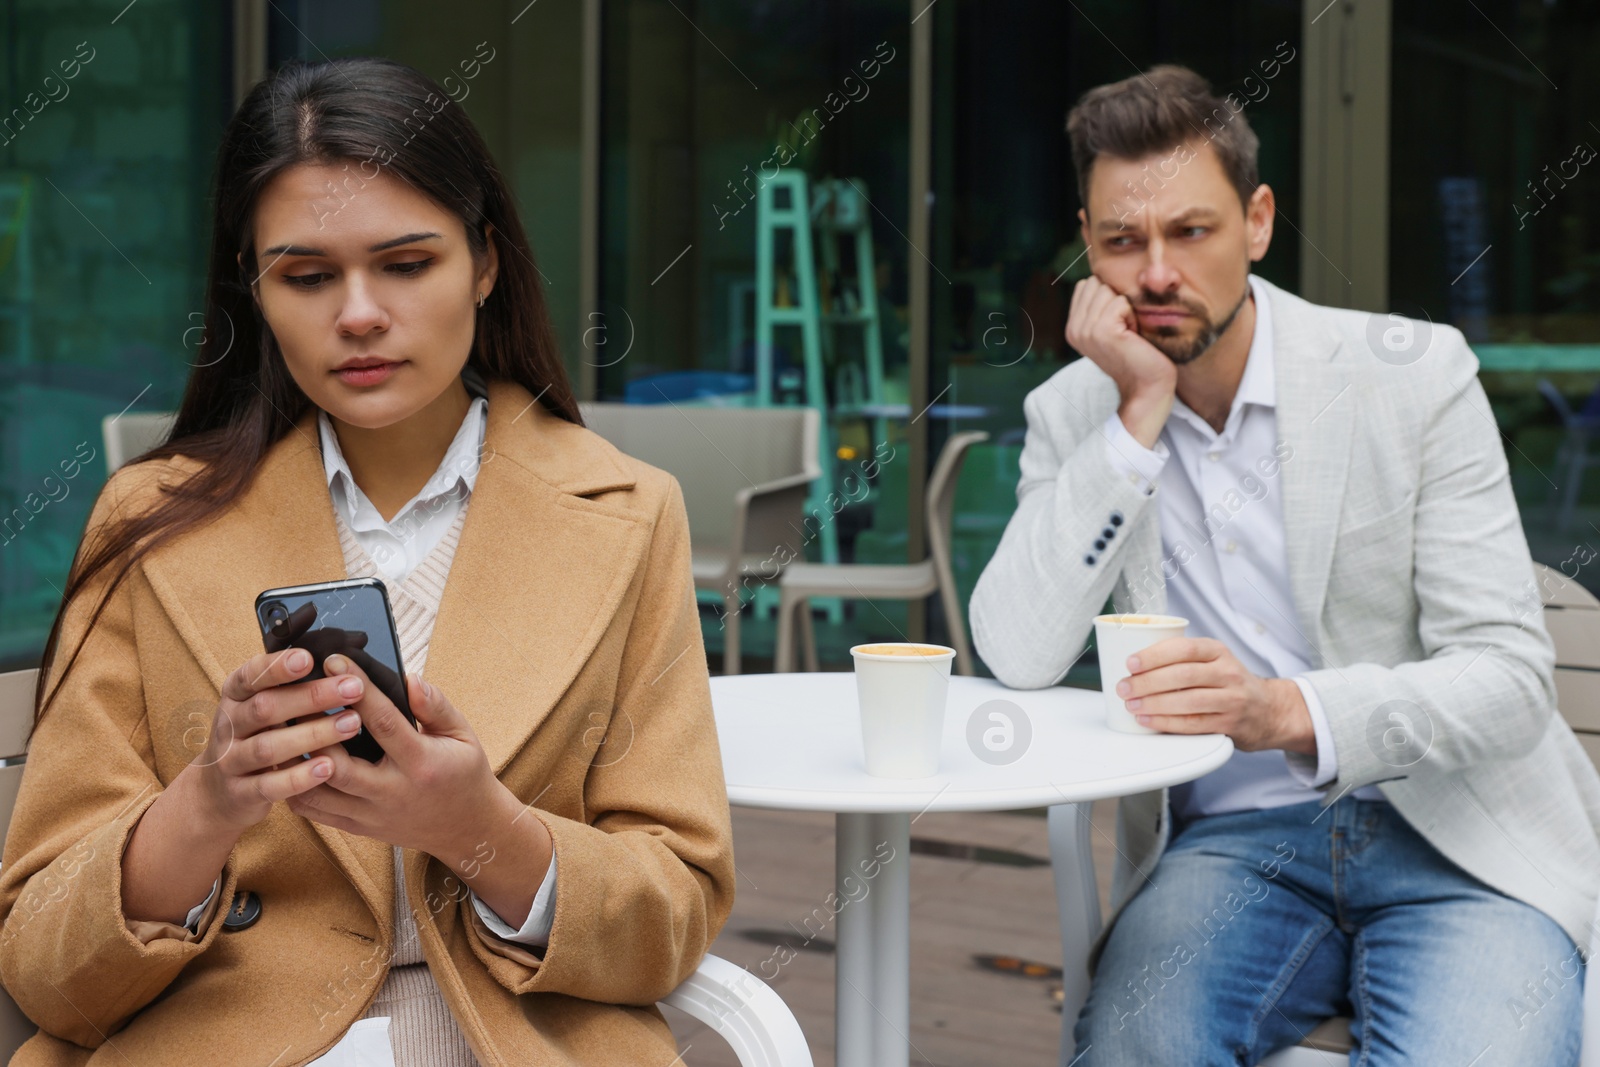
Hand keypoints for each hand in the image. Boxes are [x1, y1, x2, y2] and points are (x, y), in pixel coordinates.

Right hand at [189, 648, 371, 835]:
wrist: (217, 794)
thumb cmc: (254, 737)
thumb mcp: (259, 707)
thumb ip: (287, 687)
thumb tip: (338, 663)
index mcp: (234, 697)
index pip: (250, 676)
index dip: (277, 667)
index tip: (309, 658)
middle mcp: (228, 726)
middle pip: (265, 708)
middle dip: (311, 696)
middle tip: (353, 688)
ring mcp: (230, 761)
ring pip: (269, 747)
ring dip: (313, 734)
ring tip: (352, 724)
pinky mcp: (240, 794)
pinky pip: (269, 786)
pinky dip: (299, 777)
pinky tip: (329, 767)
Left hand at [284, 655, 518, 866]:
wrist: (465, 829)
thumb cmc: (463, 773)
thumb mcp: (463, 734)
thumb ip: (435, 705)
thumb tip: (407, 678)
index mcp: (420, 763)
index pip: (383, 721)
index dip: (357, 690)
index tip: (334, 660)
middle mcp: (391, 792)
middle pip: (337, 764)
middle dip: (311, 729)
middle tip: (292, 697)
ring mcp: (370, 814)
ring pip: (316, 792)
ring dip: (294, 760)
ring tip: (281, 727)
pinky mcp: (356, 827)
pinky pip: (312, 812)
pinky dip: (294, 785)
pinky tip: (287, 760)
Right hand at [1065, 275, 1175, 446]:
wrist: (1147, 385)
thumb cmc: (1138, 353)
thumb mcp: (1113, 326)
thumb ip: (1100, 304)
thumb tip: (1101, 275)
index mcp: (1073, 326)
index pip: (1088, 284)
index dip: (1110, 297)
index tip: (1118, 324)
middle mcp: (1074, 328)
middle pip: (1096, 283)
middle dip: (1117, 299)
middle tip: (1125, 328)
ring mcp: (1085, 331)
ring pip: (1108, 290)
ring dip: (1126, 307)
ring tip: (1129, 332)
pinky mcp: (1101, 332)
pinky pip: (1120, 301)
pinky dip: (1133, 314)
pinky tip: (1134, 335)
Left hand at [1115, 637, 1314, 753]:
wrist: (1268, 710)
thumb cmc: (1228, 683)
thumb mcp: (1213, 660)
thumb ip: (1183, 658)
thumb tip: (1134, 663)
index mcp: (1218, 651)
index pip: (1183, 648)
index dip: (1154, 655)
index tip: (1131, 663)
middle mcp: (1228, 673)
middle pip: (1182, 675)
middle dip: (1147, 682)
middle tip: (1124, 688)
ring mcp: (1232, 700)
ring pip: (1187, 701)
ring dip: (1153, 704)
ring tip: (1131, 705)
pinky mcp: (1229, 724)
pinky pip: (1193, 724)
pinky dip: (1165, 722)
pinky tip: (1147, 720)